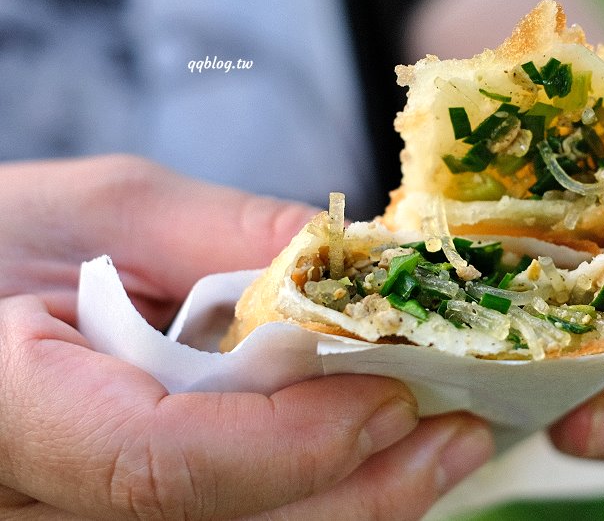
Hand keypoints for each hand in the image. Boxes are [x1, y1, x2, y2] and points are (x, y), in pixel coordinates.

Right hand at [0, 155, 491, 518]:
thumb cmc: (3, 238)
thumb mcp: (106, 209)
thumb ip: (229, 236)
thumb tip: (358, 262)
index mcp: (11, 403)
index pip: (161, 461)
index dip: (293, 443)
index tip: (395, 399)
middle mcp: (37, 500)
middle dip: (360, 489)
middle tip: (462, 435)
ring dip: (354, 501)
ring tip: (443, 447)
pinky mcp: (113, 516)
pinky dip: (314, 495)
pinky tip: (377, 457)